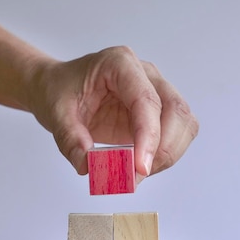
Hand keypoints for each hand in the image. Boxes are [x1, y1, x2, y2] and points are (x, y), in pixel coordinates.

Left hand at [28, 46, 198, 178]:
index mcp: (120, 64)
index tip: (140, 167)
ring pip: (184, 124)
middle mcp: (145, 74)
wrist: (59, 89)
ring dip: (168, 154)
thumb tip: (89, 166)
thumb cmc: (60, 91)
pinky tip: (142, 166)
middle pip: (176, 110)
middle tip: (138, 175)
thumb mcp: (54, 113)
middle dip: (165, 148)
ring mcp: (157, 92)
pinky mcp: (159, 113)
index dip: (149, 136)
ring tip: (137, 173)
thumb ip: (70, 139)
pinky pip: (177, 135)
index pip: (147, 100)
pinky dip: (165, 156)